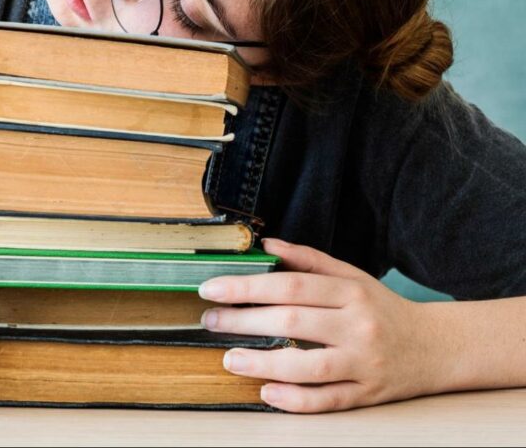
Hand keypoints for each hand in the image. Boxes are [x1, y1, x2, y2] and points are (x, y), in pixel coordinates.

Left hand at [198, 238, 441, 412]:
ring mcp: (363, 364)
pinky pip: (327, 400)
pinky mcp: (367, 395)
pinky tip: (266, 392)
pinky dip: (295, 400)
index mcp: (349, 291)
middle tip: (210, 321)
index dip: (247, 287)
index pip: (290, 286)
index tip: (213, 289)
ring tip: (229, 359)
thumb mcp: (350, 275)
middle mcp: (357, 326)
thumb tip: (266, 246)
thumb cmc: (382, 307)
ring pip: (307, 367)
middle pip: (292, 321)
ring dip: (262, 364)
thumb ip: (307, 260)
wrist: (435, 347)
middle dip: (243, 321)